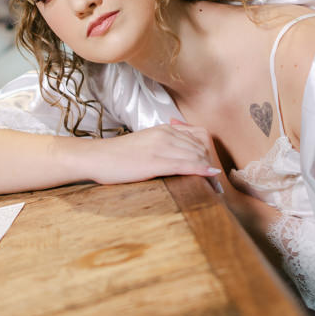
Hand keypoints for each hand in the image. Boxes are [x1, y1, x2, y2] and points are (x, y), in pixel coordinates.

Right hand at [90, 119, 220, 184]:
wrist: (97, 157)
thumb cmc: (118, 155)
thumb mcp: (146, 143)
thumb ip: (164, 144)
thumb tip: (181, 155)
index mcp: (164, 129)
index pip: (200, 135)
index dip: (209, 152)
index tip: (212, 168)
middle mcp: (166, 134)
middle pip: (202, 146)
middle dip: (212, 164)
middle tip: (217, 182)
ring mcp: (161, 147)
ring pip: (197, 155)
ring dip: (209, 171)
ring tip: (216, 186)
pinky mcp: (156, 161)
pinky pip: (186, 164)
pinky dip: (202, 170)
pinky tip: (211, 176)